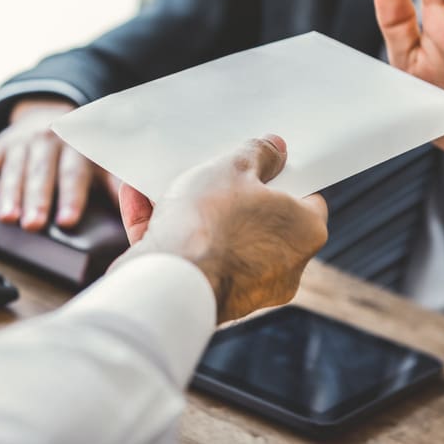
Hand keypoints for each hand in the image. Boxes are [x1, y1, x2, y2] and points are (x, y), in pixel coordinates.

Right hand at [0, 98, 118, 230]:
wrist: (51, 114)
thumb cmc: (82, 152)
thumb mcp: (104, 162)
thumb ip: (119, 185)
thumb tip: (147, 208)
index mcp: (80, 147)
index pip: (76, 175)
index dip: (72, 197)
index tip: (68, 221)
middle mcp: (52, 140)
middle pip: (44, 173)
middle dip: (38, 199)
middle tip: (33, 226)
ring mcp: (25, 141)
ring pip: (16, 169)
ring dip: (9, 193)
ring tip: (5, 219)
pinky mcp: (1, 143)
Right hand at [115, 135, 327, 322]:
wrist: (170, 281)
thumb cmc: (211, 224)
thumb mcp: (232, 169)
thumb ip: (257, 154)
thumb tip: (274, 148)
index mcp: (305, 233)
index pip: (305, 198)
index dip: (280, 176)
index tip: (258, 162)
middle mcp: (283, 267)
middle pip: (258, 219)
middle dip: (231, 195)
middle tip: (212, 169)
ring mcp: (245, 286)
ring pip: (219, 238)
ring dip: (193, 210)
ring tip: (166, 180)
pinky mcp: (205, 296)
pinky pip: (187, 255)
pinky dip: (166, 229)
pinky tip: (138, 198)